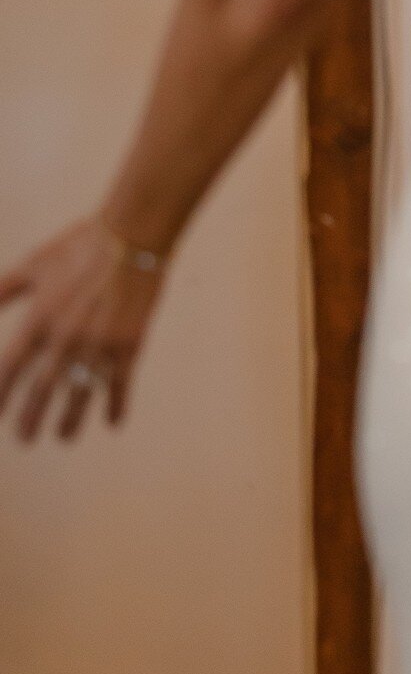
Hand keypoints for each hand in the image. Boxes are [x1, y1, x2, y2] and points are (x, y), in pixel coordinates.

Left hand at [0, 217, 166, 442]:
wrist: (135, 234)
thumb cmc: (80, 245)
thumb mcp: (33, 265)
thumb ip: (2, 291)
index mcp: (39, 320)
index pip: (10, 370)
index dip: (1, 395)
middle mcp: (65, 338)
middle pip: (42, 391)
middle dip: (30, 419)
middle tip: (26, 438)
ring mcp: (99, 344)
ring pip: (79, 395)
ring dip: (69, 421)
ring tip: (63, 437)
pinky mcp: (129, 344)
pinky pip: (119, 383)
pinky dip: (116, 405)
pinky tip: (113, 422)